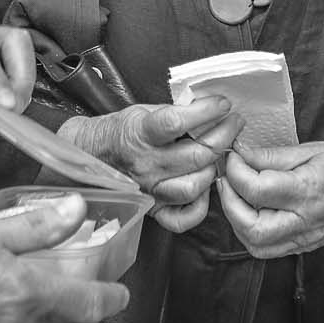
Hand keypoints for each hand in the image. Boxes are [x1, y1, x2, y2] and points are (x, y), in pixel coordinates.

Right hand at [61, 97, 241, 232]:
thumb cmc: (119, 131)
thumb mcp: (142, 110)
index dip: (206, 111)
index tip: (223, 104)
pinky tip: (205, 187)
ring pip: (195, 186)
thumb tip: (208, 107)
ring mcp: (150, 189)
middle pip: (196, 155)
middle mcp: (146, 164)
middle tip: (234, 124)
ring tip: (221, 154)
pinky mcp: (153, 209)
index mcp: (140, 134)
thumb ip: (173, 111)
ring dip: (214, 168)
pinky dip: (200, 206)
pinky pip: (183, 218)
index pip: (177, 122)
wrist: (89, 155)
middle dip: (224, 136)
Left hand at [213, 140, 323, 258]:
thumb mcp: (310, 149)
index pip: (257, 189)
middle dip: (229, 203)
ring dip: (237, 221)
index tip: (232, 155)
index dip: (235, 171)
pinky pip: (269, 249)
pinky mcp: (305, 246)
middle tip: (226, 179)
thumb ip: (271, 156)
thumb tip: (239, 154)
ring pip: (257, 246)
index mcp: (309, 190)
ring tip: (236, 194)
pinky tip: (251, 210)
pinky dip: (251, 232)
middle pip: (252, 229)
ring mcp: (306, 238)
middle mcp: (306, 221)